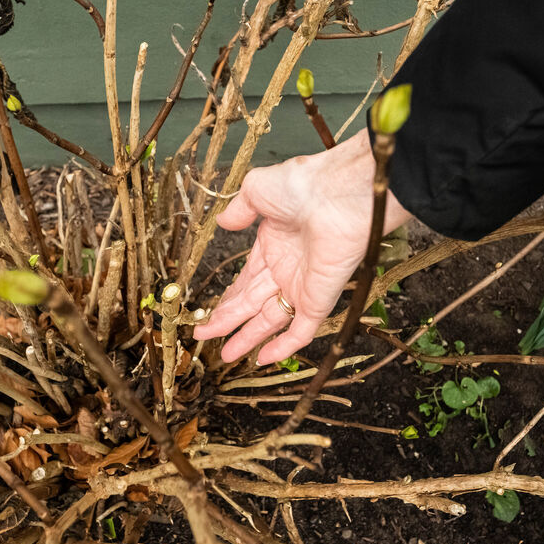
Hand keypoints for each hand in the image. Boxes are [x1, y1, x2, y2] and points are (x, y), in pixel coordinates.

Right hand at [192, 129, 413, 364]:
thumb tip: (223, 222)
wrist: (339, 194)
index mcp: (273, 244)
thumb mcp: (258, 190)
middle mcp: (286, 268)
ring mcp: (302, 286)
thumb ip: (240, 210)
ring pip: (270, 320)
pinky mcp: (318, 300)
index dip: (228, 299)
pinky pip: (300, 329)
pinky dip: (283, 346)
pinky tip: (262, 359)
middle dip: (228, 322)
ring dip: (247, 337)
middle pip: (252, 304)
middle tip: (204, 337)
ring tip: (225, 356)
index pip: (247, 280)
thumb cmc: (302, 185)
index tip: (209, 313)